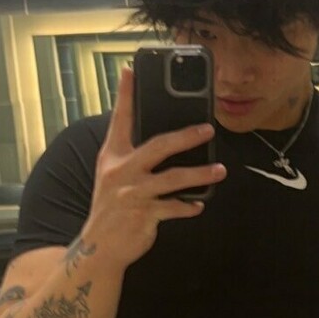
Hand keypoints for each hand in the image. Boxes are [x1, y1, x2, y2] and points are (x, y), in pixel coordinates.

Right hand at [84, 65, 224, 268]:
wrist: (99, 247)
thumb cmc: (111, 207)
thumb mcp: (112, 176)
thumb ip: (131, 155)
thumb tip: (165, 139)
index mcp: (113, 156)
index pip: (120, 120)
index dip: (125, 94)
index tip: (130, 70)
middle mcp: (121, 172)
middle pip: (158, 146)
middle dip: (186, 135)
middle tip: (209, 128)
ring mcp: (133, 194)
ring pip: (174, 178)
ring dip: (200, 174)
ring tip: (219, 170)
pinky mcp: (144, 215)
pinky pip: (174, 208)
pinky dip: (189, 206)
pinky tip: (199, 204)